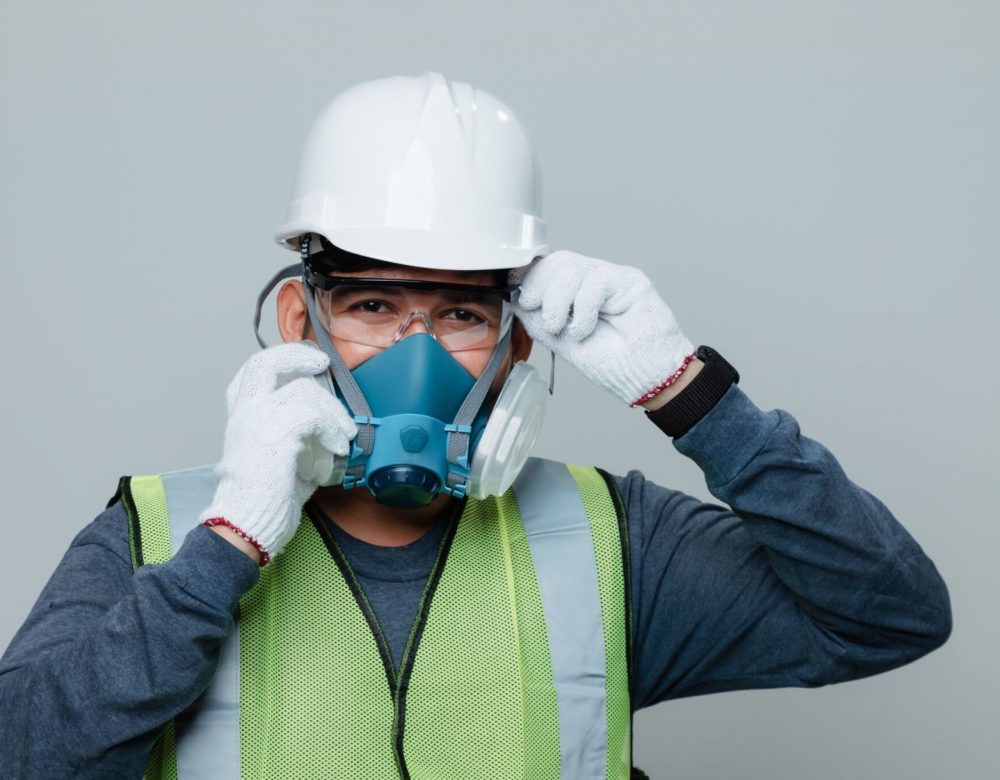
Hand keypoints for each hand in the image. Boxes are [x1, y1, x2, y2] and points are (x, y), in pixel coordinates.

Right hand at [200, 342, 356, 563]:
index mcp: (242, 417)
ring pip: (302, 391)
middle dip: (298, 356)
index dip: (284, 357)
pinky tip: (338, 447)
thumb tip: (330, 431)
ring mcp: (256, 422)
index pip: (254, 371)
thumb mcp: (283, 458)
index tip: (310, 362)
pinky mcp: (274, 436)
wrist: (246, 525)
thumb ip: (299, 438)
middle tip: (324, 365)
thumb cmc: (265, 500)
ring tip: (344, 433)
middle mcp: (244, 414)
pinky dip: (332, 429)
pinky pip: (313, 416)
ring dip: (333, 410)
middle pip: (264, 363)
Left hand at [513, 250, 694, 405]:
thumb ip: (540, 320)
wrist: (644, 378)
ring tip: (563, 327)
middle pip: (558, 262)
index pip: (549, 270)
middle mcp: (592, 284)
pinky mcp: (629, 280)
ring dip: (558, 299)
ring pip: (571, 266)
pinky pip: (595, 280)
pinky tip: (586, 328)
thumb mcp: (563, 343)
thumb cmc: (612, 365)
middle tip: (538, 311)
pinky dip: (584, 308)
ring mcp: (610, 280)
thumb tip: (516, 300)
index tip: (520, 296)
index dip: (530, 276)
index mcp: (575, 296)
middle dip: (540, 286)